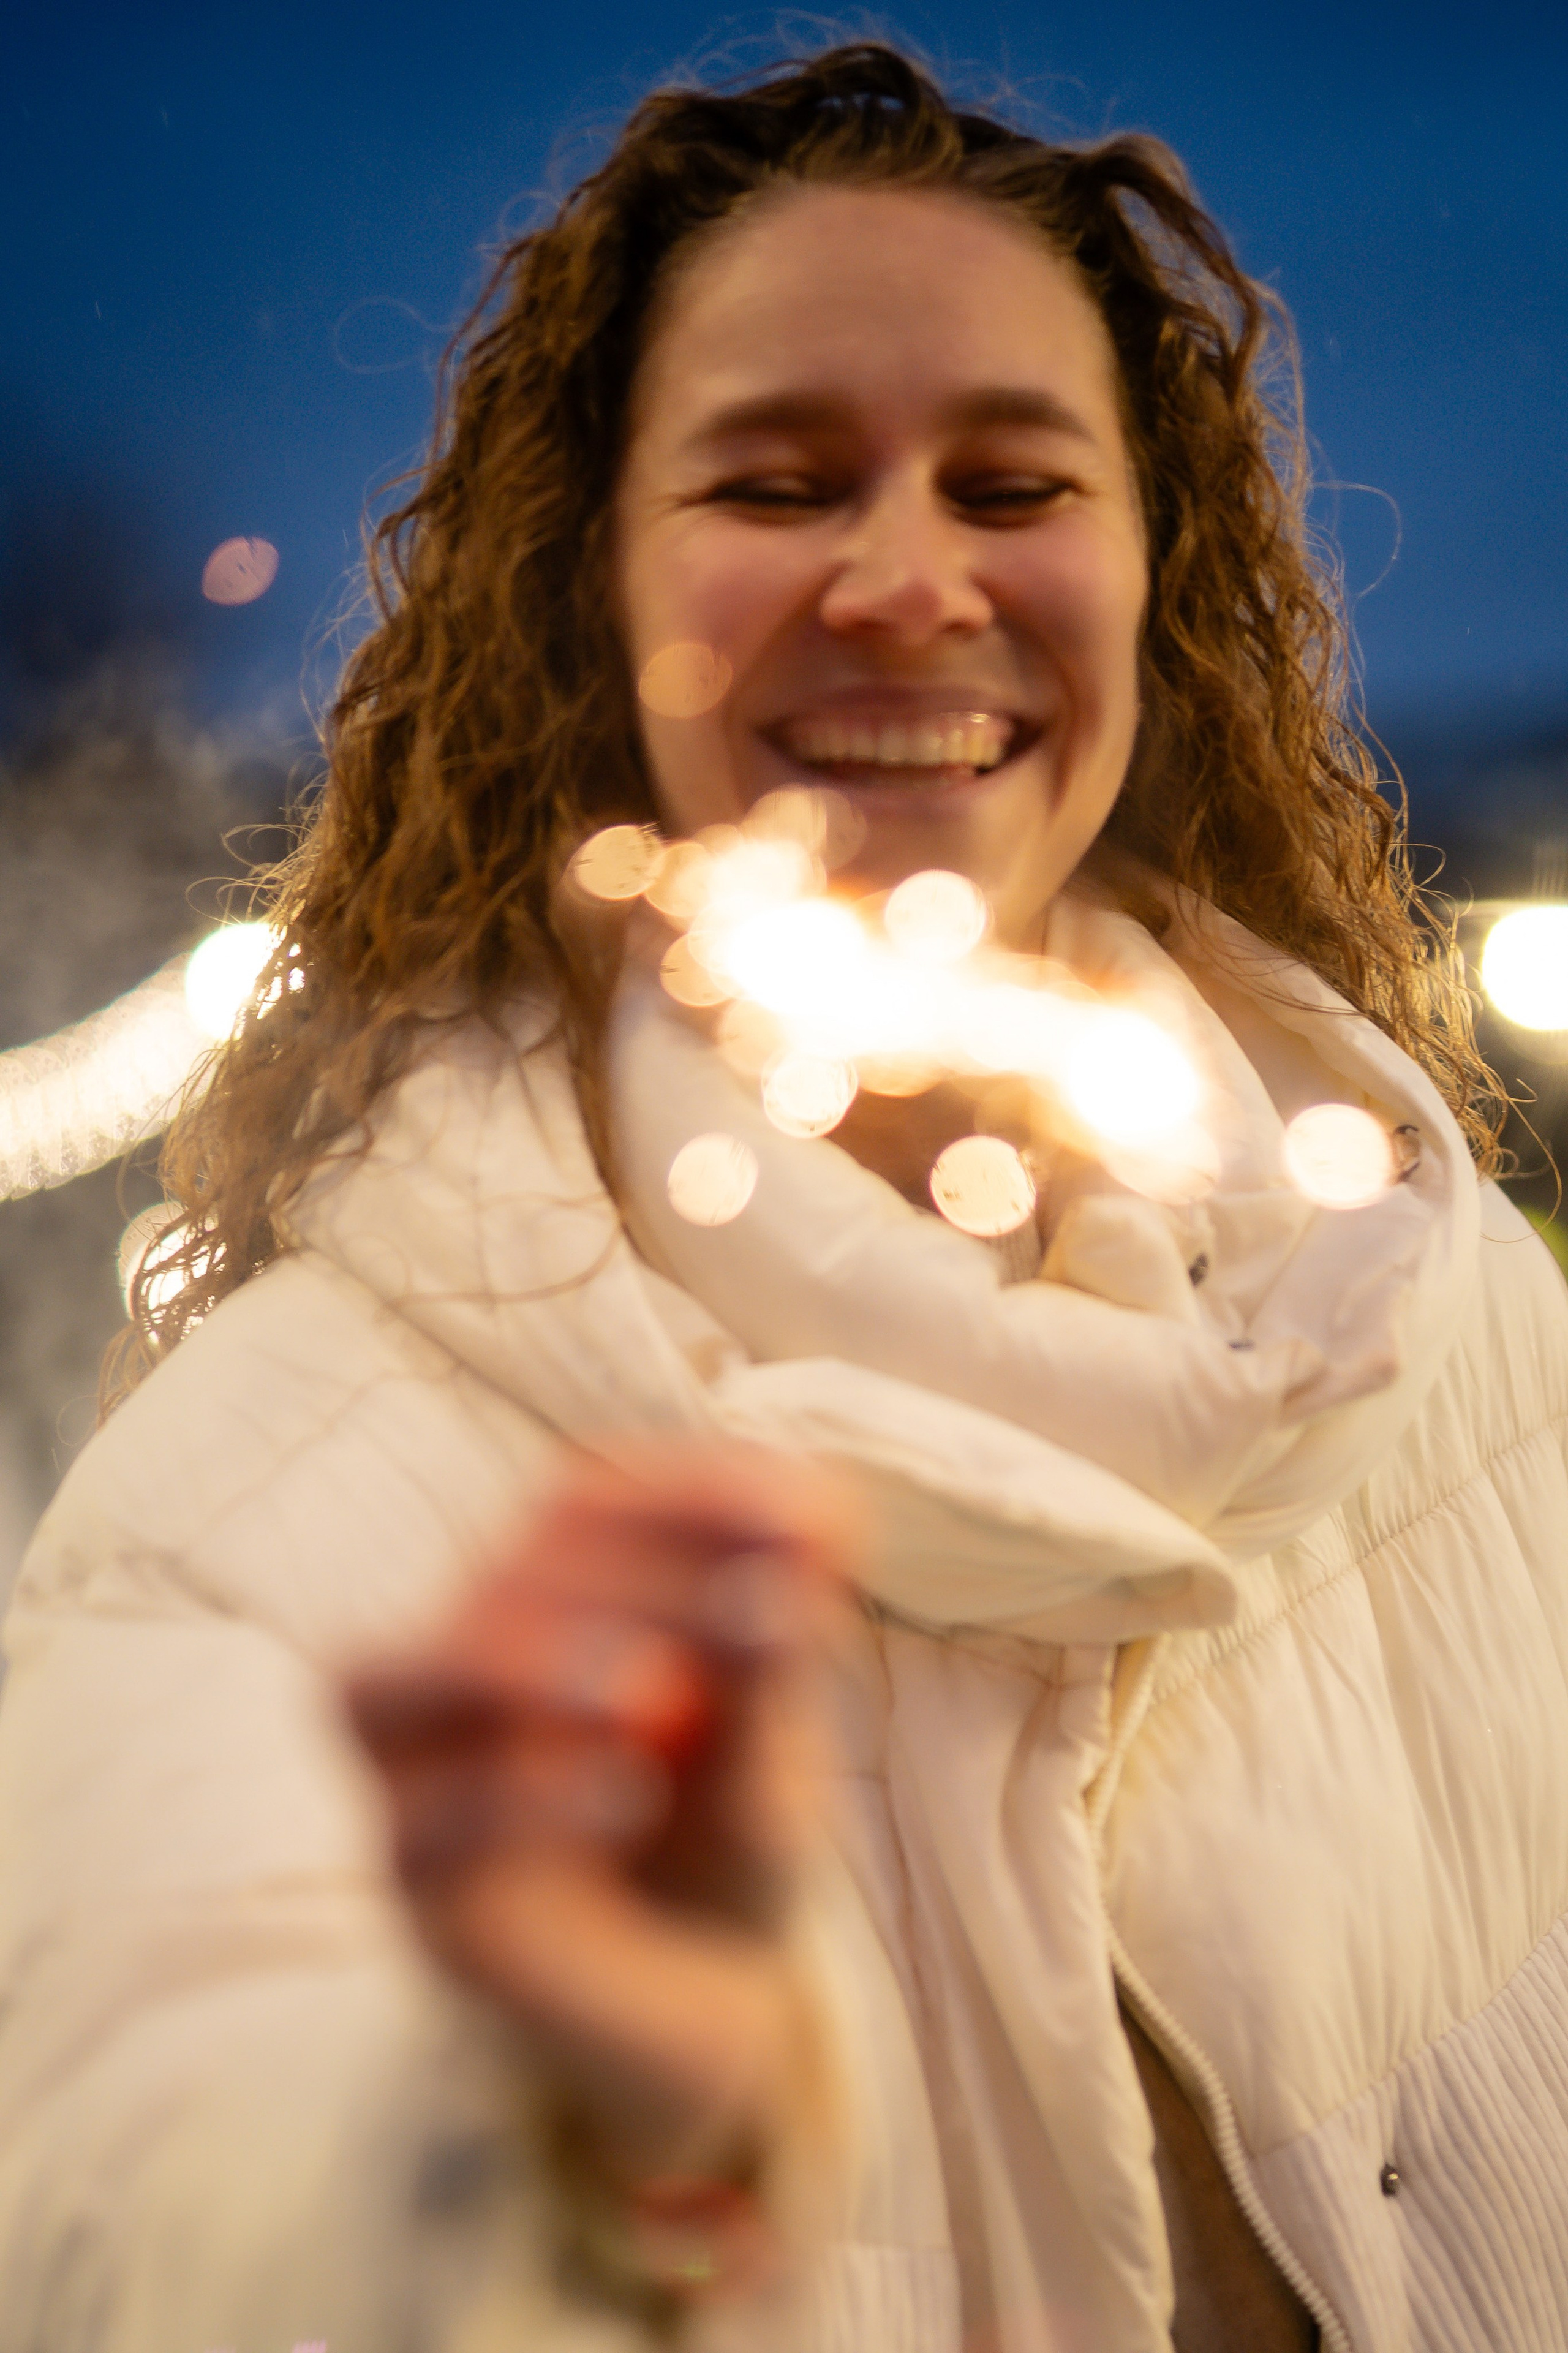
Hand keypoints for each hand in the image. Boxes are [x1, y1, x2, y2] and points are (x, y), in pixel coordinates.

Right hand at [341, 1444, 859, 2190]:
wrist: (709, 2008)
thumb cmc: (726, 1836)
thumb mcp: (771, 1742)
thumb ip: (777, 1649)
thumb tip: (812, 1522)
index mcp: (543, 1594)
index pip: (578, 1500)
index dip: (686, 1494)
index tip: (809, 1518)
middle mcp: (452, 1662)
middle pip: (498, 1577)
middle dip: (636, 1580)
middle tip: (761, 1608)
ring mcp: (411, 1778)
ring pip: (386, 1681)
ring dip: (516, 1666)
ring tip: (640, 1691)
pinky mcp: (413, 1889)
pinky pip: (423, 1828)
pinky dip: (520, 1798)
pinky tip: (628, 1794)